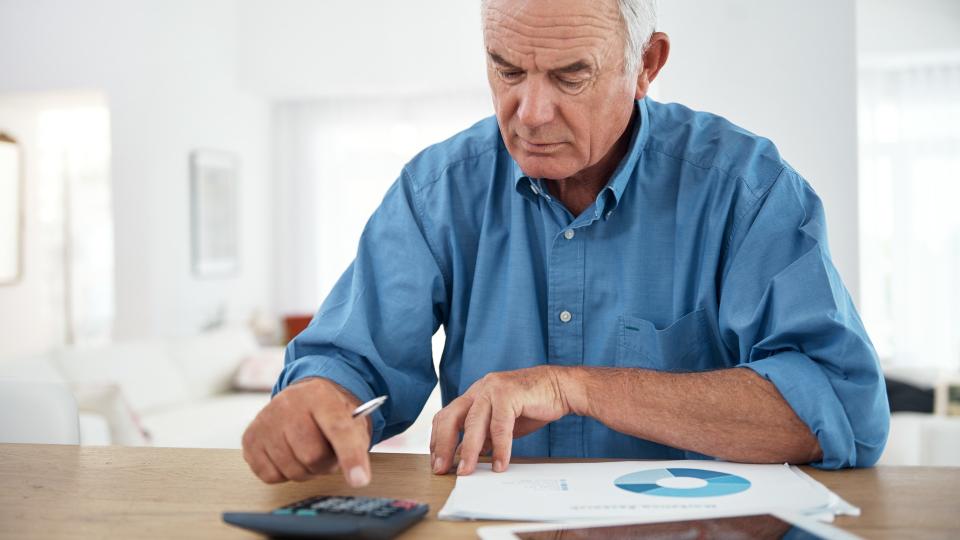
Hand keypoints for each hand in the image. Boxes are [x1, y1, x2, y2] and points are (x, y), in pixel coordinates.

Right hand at [242, 377, 372, 485]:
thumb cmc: (330, 415)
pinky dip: (283, 473)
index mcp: (321, 396)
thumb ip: (356, 445)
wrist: (303, 399)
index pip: (338, 429)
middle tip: (327, 453)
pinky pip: (270, 475)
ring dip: (305, 470)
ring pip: (292, 469)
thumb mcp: (351, 420)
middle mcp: (289, 403)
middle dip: (324, 464)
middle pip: (312, 456)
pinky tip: (288, 454)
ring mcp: (266, 420)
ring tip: (308, 452)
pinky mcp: (250, 437)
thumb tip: (356, 476)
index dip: (350, 457)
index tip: (359, 480)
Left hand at [429, 366, 576, 475]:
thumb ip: (484, 434)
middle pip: (450, 417)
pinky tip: (500, 464)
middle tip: (441, 468)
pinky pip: (500, 425)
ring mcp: (493, 388)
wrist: (561, 387)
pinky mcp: (509, 393)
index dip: (438, 439)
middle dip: (443, 445)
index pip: (446, 416)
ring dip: (468, 450)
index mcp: (475, 394)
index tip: (437, 461)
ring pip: (472, 423)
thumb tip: (466, 454)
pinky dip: (500, 448)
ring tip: (466, 471)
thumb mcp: (502, 421)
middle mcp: (480, 389)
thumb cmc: (532, 404)